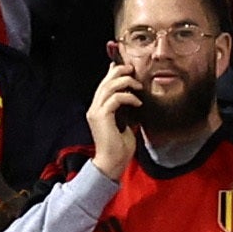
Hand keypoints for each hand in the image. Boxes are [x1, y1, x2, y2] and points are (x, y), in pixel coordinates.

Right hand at [86, 60, 140, 177]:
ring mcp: (95, 112)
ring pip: (108, 87)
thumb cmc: (120, 147)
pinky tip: (138, 102)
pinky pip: (115, 99)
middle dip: (119, 72)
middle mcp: (94, 108)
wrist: (112, 163)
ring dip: (125, 83)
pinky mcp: (101, 117)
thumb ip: (126, 111)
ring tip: (138, 86)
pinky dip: (128, 97)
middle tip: (133, 70)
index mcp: (98, 109)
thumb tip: (134, 99)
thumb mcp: (125, 124)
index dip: (113, 73)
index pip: (104, 85)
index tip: (127, 68)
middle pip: (105, 82)